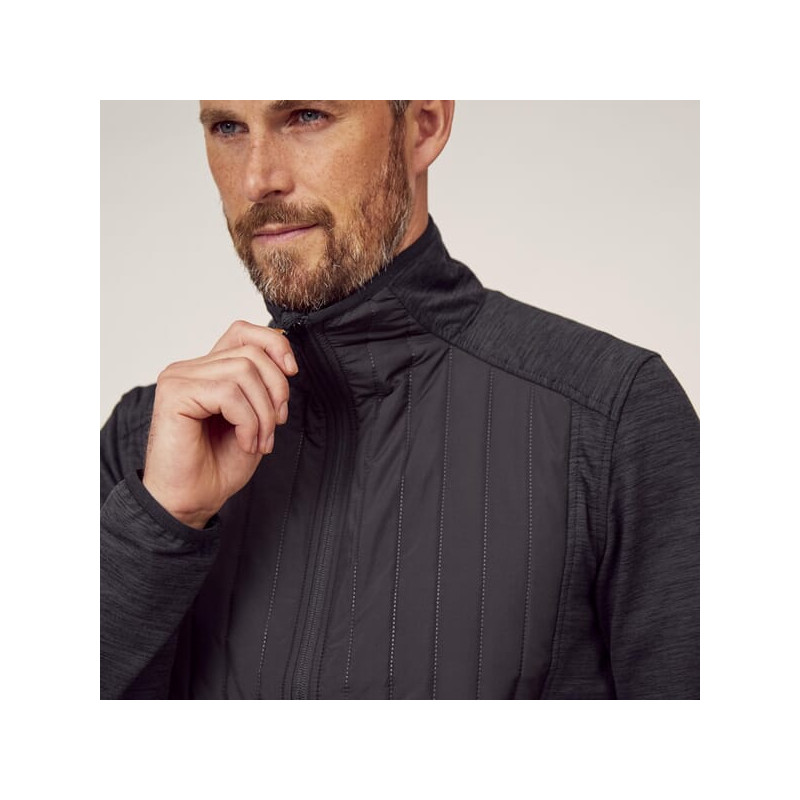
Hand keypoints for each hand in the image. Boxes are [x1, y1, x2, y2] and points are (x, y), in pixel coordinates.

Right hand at [142, 320, 297, 528]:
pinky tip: (244, 443)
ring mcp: (179, 378)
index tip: (292, 373)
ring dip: (263, 412)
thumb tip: (286, 363)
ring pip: (244, 372)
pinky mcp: (175, 393)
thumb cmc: (218, 465)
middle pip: (251, 353)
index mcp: (208, 370)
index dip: (274, 344)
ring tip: (259, 441)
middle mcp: (190, 368)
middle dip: (276, 390)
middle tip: (276, 426)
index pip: (243, 331)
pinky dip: (248, 421)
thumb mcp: (255, 419)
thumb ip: (264, 388)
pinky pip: (229, 393)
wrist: (191, 501)